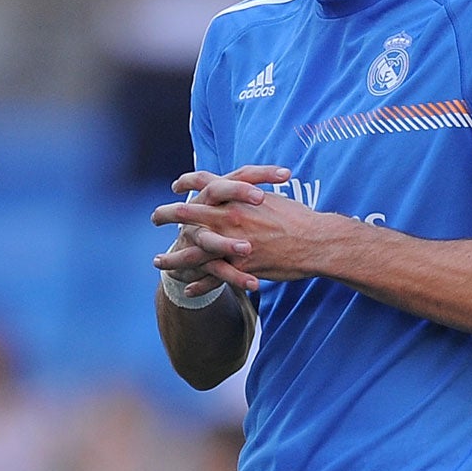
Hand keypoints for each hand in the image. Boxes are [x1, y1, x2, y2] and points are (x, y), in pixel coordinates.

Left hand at [153, 164, 325, 284]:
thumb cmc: (300, 218)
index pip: (204, 182)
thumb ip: (252, 195)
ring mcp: (232, 242)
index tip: (175, 185)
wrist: (317, 240)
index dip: (186, 181)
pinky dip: (200, 284)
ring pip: (193, 251)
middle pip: (188, 212)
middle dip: (166, 214)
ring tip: (158, 262)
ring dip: (173, 258)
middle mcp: (229, 216)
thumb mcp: (273, 197)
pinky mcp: (241, 265)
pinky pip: (214, 277)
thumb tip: (245, 191)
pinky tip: (188, 289)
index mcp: (237, 197)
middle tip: (154, 217)